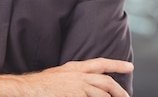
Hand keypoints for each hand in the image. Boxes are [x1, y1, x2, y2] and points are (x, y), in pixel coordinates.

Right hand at [0, 58, 133, 96]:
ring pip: (102, 94)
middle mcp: (79, 75)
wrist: (28, 89)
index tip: (130, 66)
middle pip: (106, 81)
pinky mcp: (75, 95)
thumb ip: (74, 77)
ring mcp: (78, 86)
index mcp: (75, 67)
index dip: (117, 64)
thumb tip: (86, 83)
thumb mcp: (60, 75)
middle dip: (119, 90)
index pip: (101, 63)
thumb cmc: (41, 85)